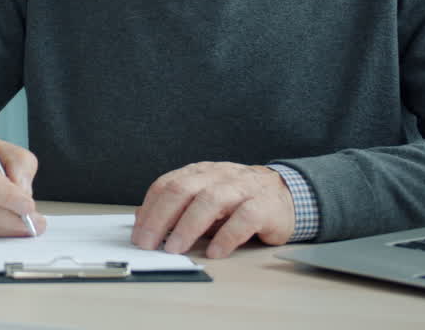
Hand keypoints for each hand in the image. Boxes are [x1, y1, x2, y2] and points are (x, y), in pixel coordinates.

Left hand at [131, 162, 293, 258]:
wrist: (287, 194)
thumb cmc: (238, 200)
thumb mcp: (203, 199)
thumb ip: (175, 208)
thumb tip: (141, 218)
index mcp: (200, 173)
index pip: (167, 185)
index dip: (149, 209)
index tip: (137, 234)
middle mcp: (218, 176)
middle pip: (183, 190)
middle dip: (161, 217)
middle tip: (148, 243)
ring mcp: (242, 189)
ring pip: (210, 201)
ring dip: (188, 226)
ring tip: (175, 248)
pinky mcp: (265, 207)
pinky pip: (244, 219)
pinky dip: (227, 236)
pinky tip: (215, 252)